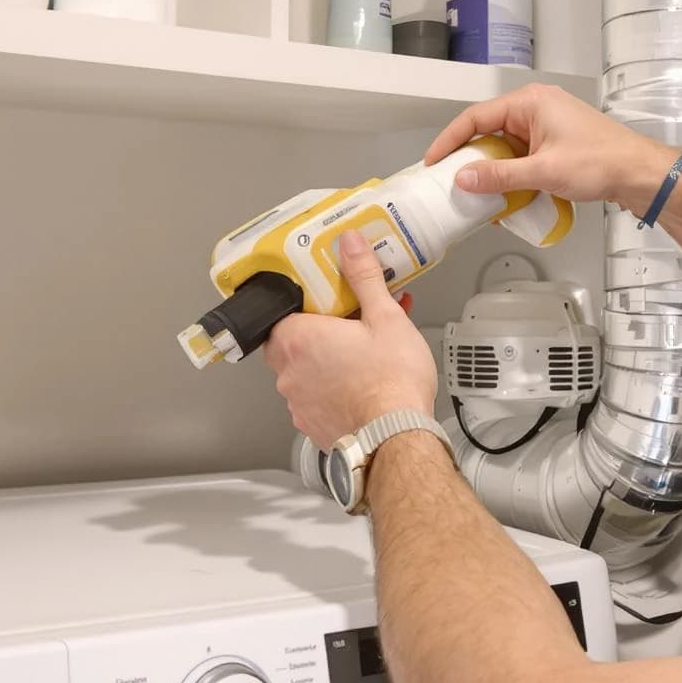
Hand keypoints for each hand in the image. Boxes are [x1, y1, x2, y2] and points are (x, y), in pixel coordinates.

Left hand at [263, 232, 436, 449]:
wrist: (397, 437)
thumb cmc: (391, 382)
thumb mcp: (385, 317)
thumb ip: (364, 278)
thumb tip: (350, 245)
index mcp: (298, 339)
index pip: (284, 311)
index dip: (308, 304)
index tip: (328, 301)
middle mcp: (289, 372)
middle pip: (293, 342)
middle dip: (320, 332)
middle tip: (350, 326)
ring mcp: (298, 403)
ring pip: (305, 373)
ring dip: (327, 363)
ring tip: (364, 357)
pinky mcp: (312, 426)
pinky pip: (316, 399)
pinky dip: (334, 391)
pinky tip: (361, 385)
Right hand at [425, 83, 676, 213]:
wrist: (638, 173)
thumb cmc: (598, 162)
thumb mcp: (543, 171)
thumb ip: (500, 176)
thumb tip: (462, 179)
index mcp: (530, 102)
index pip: (476, 117)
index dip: (450, 140)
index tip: (433, 162)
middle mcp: (535, 108)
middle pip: (488, 131)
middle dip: (470, 158)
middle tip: (450, 182)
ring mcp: (545, 126)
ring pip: (505, 147)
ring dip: (492, 170)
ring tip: (475, 193)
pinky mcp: (554, 143)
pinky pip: (521, 156)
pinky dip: (511, 174)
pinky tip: (504, 195)